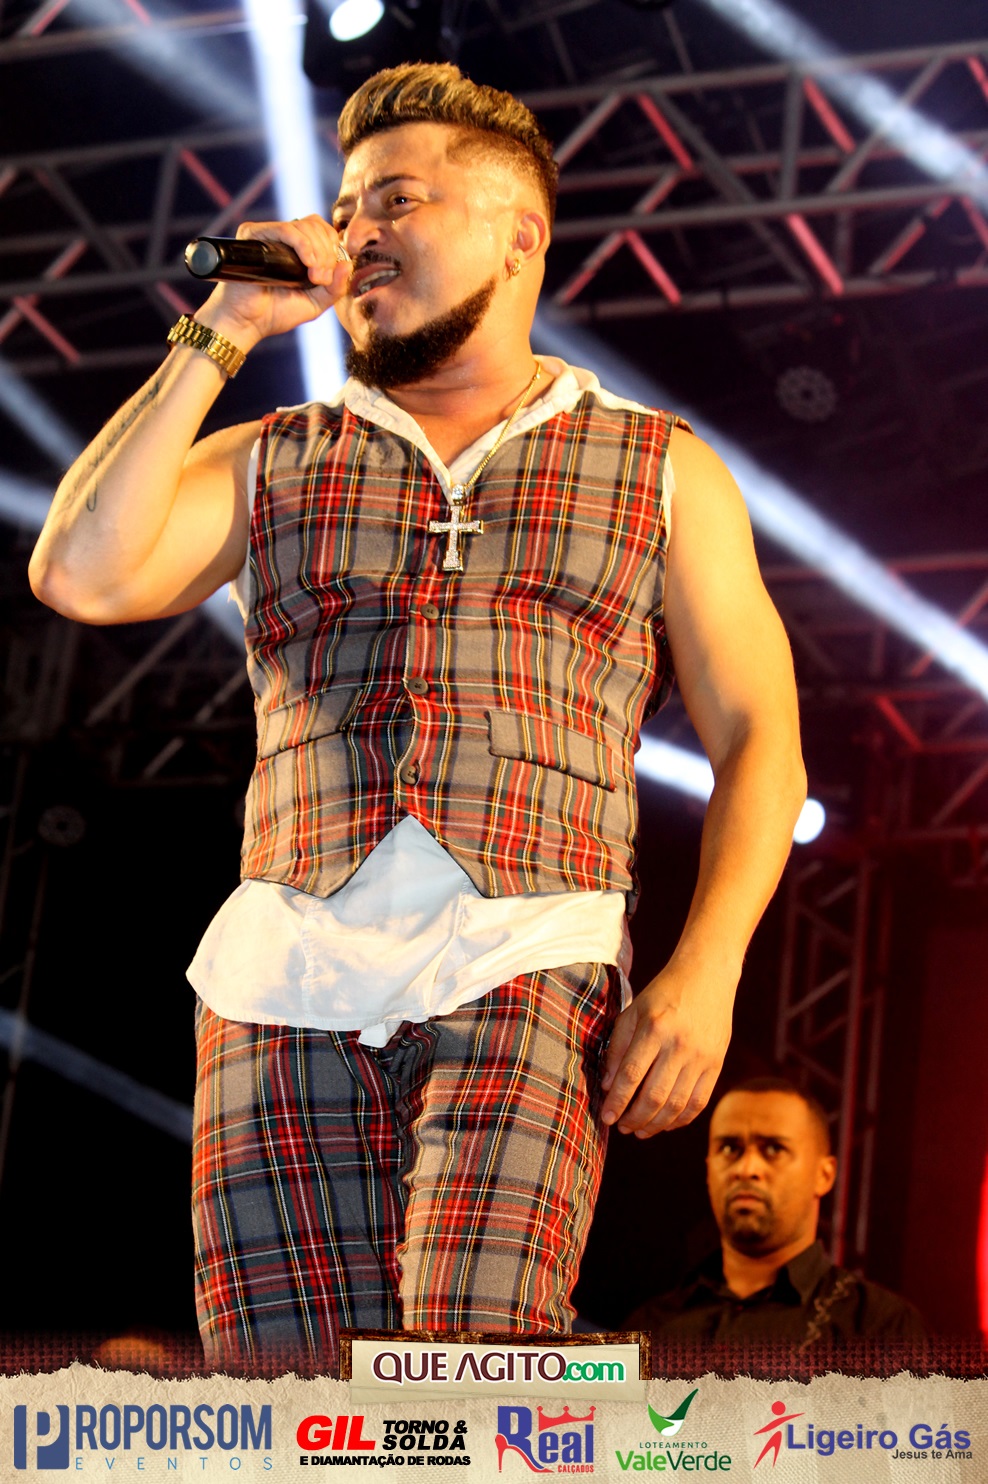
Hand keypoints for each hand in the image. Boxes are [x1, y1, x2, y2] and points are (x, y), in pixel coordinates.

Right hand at [196, 214, 351, 347]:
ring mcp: (268, 234)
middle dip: (328, 253)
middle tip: (321, 279)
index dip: (334, 250)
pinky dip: (303, 244)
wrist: (247, 323)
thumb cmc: (276, 313)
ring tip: (314, 277)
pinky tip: (308, 262)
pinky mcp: (254, 234)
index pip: (324, 231)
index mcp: (297, 248)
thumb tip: (348, 263)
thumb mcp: (315, 304)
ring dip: (319, 251)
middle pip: (317, 226)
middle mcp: (283, 238)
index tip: (327, 278)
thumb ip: (335, 288)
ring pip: (306, 226)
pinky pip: (286, 229)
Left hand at [599, 958, 735, 1137]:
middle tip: (622, 1128)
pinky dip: (681, 1119)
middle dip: (634, 1118)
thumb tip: (608, 1086)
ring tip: (640, 1131)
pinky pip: (699, 1102)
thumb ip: (617, 1047)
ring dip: (656, 1125)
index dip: (617, 1101)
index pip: (631, 1075)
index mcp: (654, 1028)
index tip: (607, 1117)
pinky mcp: (717, 1064)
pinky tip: (666, 1124)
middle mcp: (679, 1045)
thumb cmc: (663, 993)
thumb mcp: (633, 1011)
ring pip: (677, 1105)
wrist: (707, 976)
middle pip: (654, 1096)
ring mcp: (701, 1057)